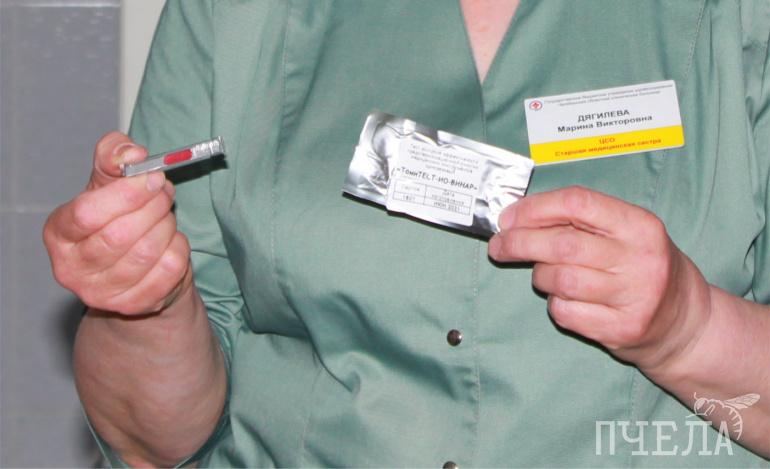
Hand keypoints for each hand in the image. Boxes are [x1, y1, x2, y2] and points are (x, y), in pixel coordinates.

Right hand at [43, 132, 191, 315]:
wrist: (135, 266)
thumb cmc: (116, 218)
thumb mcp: (108, 182)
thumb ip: (113, 157)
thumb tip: (131, 153)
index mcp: (59, 233)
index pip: (87, 214)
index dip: (126, 193)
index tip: (152, 177)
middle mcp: (73, 269)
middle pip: (120, 235)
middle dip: (153, 207)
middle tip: (165, 192)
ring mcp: (103, 293)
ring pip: (148, 252)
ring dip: (166, 225)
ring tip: (165, 216)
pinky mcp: (134, 305)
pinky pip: (169, 269)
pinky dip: (179, 248)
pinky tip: (171, 241)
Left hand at [488, 186, 711, 374]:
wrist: (686, 323)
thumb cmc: (642, 269)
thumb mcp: (626, 234)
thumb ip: (580, 222)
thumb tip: (517, 216)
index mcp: (640, 225)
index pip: (578, 203)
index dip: (535, 208)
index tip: (509, 217)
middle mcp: (641, 259)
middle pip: (562, 244)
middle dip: (519, 242)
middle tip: (499, 245)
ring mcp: (634, 297)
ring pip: (559, 279)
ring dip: (539, 275)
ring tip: (544, 275)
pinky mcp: (622, 329)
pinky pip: (565, 311)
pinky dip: (555, 304)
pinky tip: (566, 300)